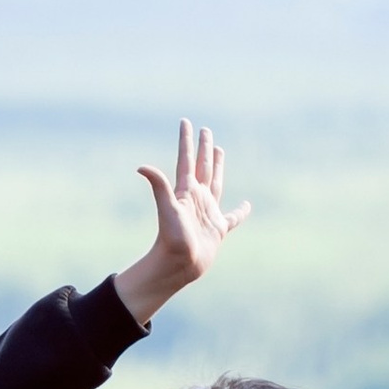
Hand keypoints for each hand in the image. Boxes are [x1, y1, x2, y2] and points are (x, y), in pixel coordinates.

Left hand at [115, 120, 248, 323]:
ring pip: (215, 183)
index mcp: (186, 191)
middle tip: (206, 130)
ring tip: (219, 151)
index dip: (186, 141)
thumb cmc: (173, 239)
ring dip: (217, 167)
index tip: (185, 122)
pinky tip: (246, 206)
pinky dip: (240, 212)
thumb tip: (141, 167)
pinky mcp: (218, 229)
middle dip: (204, 148)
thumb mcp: (168, 209)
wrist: (179, 265)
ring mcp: (208, 212)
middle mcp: (197, 198)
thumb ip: (159, 186)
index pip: (186, 160)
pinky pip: (232, 217)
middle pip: (202, 167)